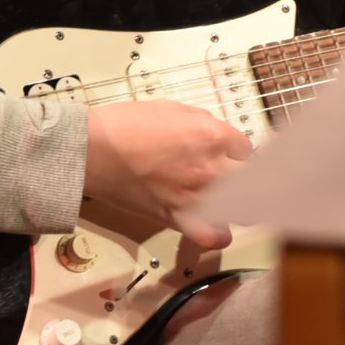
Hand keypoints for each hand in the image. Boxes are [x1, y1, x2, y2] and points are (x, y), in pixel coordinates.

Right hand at [82, 100, 252, 249]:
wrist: (93, 151)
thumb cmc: (126, 125)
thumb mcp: (173, 108)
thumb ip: (203, 122)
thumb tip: (215, 134)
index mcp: (212, 135)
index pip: (245, 148)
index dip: (236, 150)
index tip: (227, 153)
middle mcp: (212, 168)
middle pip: (252, 179)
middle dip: (246, 177)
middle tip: (234, 176)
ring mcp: (197, 196)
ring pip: (243, 209)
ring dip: (239, 203)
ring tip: (229, 200)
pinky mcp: (178, 218)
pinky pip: (213, 236)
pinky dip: (218, 233)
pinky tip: (215, 225)